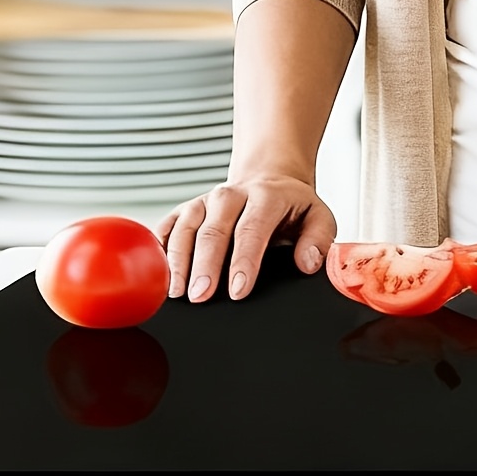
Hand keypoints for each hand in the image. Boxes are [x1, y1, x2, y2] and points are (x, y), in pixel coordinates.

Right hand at [159, 168, 335, 302]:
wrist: (269, 179)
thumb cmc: (291, 207)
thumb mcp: (318, 217)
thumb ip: (318, 239)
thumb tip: (307, 262)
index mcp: (265, 196)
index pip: (252, 228)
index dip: (244, 260)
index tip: (238, 289)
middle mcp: (231, 195)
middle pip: (213, 230)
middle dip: (205, 265)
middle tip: (201, 296)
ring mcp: (204, 202)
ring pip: (185, 228)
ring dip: (178, 261)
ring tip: (177, 292)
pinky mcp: (185, 210)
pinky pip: (167, 227)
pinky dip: (160, 249)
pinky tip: (158, 272)